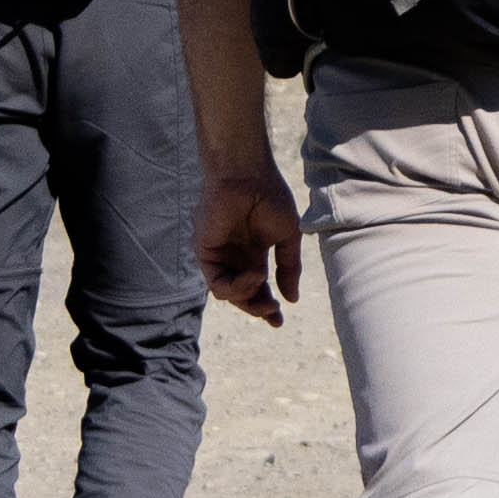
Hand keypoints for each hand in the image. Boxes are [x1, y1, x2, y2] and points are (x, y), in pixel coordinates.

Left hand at [197, 171, 303, 324]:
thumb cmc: (269, 197)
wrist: (248, 175)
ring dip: (249, 299)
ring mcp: (219, 256)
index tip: (278, 322)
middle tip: (273, 314)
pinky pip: (217, 284)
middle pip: (242, 295)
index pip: (257, 287)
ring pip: (228, 294)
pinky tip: (254, 276)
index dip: (267, 307)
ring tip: (263, 285)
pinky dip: (237, 286)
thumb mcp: (288, 237)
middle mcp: (234, 257)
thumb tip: (292, 299)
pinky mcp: (205, 253)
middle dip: (257, 309)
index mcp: (253, 253)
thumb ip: (289, 268)